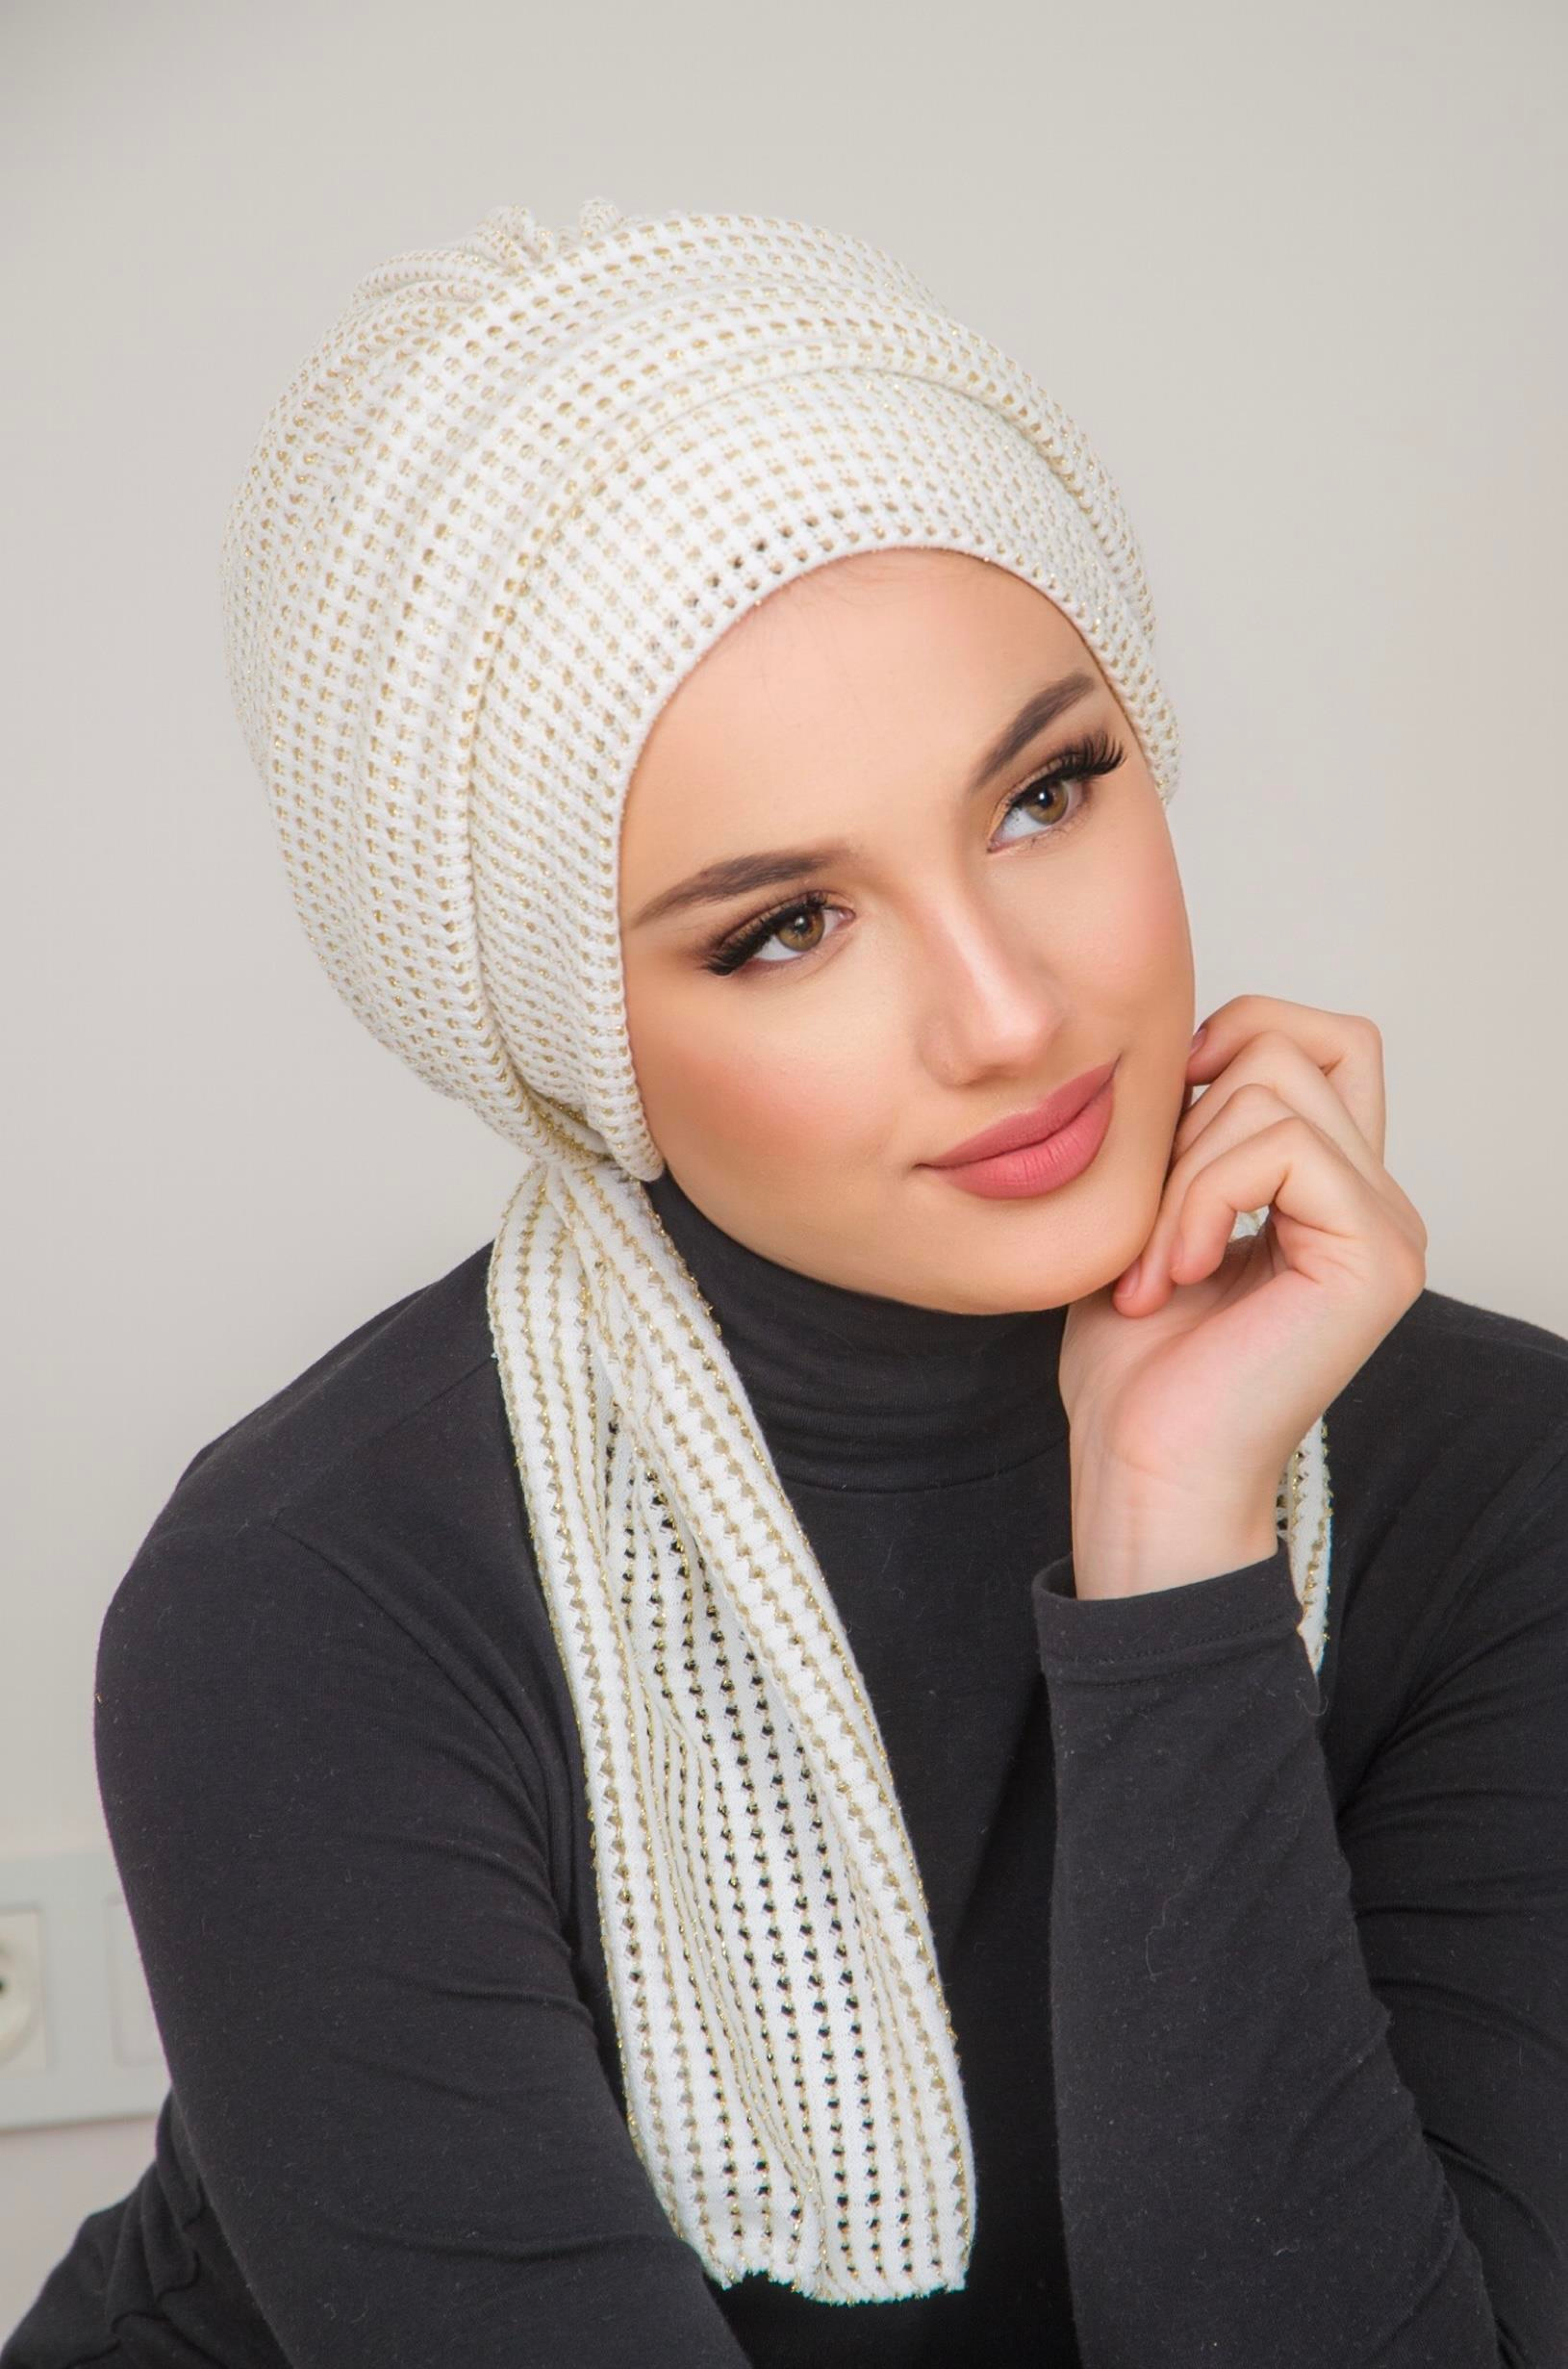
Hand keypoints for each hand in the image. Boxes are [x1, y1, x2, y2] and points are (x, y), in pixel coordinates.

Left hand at [1059, 996, 1427, 1597]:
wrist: (1143, 1471)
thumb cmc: (1137, 1368)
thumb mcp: (1148, 1210)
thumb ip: (1185, 1127)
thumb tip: (1189, 1039)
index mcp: (1333, 1188)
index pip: (1322, 1039)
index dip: (1233, 1040)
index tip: (1159, 1127)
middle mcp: (1378, 1201)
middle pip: (1295, 1045)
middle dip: (1187, 1116)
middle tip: (1149, 1225)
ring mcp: (1388, 1229)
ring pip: (1274, 1091)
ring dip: (1180, 1174)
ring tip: (1154, 1268)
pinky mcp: (1377, 1257)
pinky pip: (1280, 1149)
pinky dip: (1201, 1200)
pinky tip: (1176, 1277)